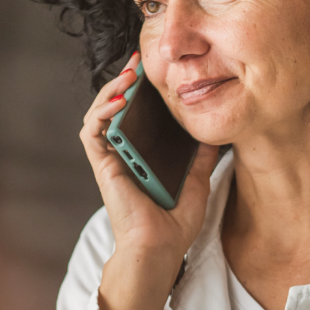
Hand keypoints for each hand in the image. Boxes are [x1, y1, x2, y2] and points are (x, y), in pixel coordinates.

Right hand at [78, 52, 220, 309]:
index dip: (140, 90)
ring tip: (129, 74)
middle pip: (116, 108)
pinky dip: (101, 113)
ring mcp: (111, 158)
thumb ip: (202, 156)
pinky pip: (93, 133)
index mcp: (143, 154)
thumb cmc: (175, 223)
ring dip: (110, 90)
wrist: (161, 248)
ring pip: (99, 114)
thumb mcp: (198, 180)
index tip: (155, 70)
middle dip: (124, 81)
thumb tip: (217, 130)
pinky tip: (118, 101)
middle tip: (140, 61)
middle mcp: (124, 153)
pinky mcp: (103, 166)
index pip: (136, 114)